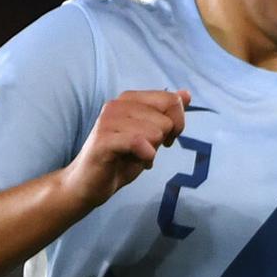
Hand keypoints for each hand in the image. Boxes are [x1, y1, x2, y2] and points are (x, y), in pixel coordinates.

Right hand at [62, 90, 189, 210]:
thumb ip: (167, 114)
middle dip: (162, 140)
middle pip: (166, 120)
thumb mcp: (151, 135)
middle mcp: (117, 105)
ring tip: (135, 156)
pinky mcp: (103, 139)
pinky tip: (136, 160)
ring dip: (151, 151)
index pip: (171, 100)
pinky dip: (145, 156)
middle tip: (146, 150)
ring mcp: (108, 120)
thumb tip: (186, 93)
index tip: (166, 138)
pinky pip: (139, 142)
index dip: (177, 123)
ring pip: (155, 132)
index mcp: (129, 99)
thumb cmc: (122, 158)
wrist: (90, 183)